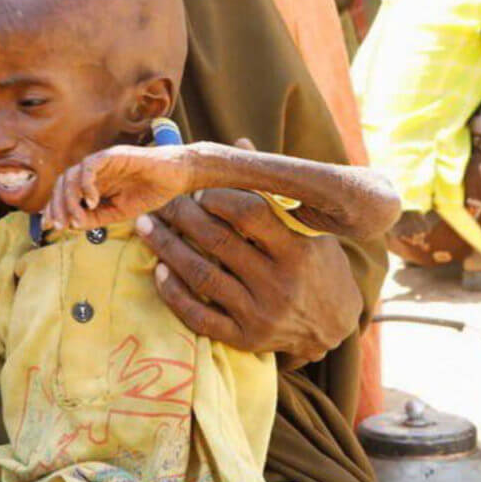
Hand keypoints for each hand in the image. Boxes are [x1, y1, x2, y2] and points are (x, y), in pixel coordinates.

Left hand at [42, 144, 190, 229]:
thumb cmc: (148, 193)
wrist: (175, 178)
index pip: (64, 192)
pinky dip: (86, 184)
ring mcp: (101, 162)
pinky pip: (89, 166)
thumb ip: (96, 218)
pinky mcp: (112, 154)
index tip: (52, 226)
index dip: (54, 207)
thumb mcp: (118, 214)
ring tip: (78, 217)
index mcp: (92, 184)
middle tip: (60, 224)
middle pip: (63, 183)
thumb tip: (72, 225)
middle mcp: (93, 171)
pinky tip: (93, 201)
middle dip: (57, 205)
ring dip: (69, 198)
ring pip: (72, 175)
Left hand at [136, 189, 362, 367]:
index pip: (250, 213)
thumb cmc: (316, 267)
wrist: (334, 328)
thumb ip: (270, 191)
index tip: (196, 189)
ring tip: (146, 228)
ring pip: (202, 276)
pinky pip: (199, 316)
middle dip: (182, 217)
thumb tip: (240, 142)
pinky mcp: (244, 339)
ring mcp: (261, 314)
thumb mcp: (307, 229)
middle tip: (160, 203)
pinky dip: (173, 293)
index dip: (217, 197)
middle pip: (218, 242)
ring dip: (167, 249)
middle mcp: (281, 284)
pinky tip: (159, 271)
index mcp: (299, 250)